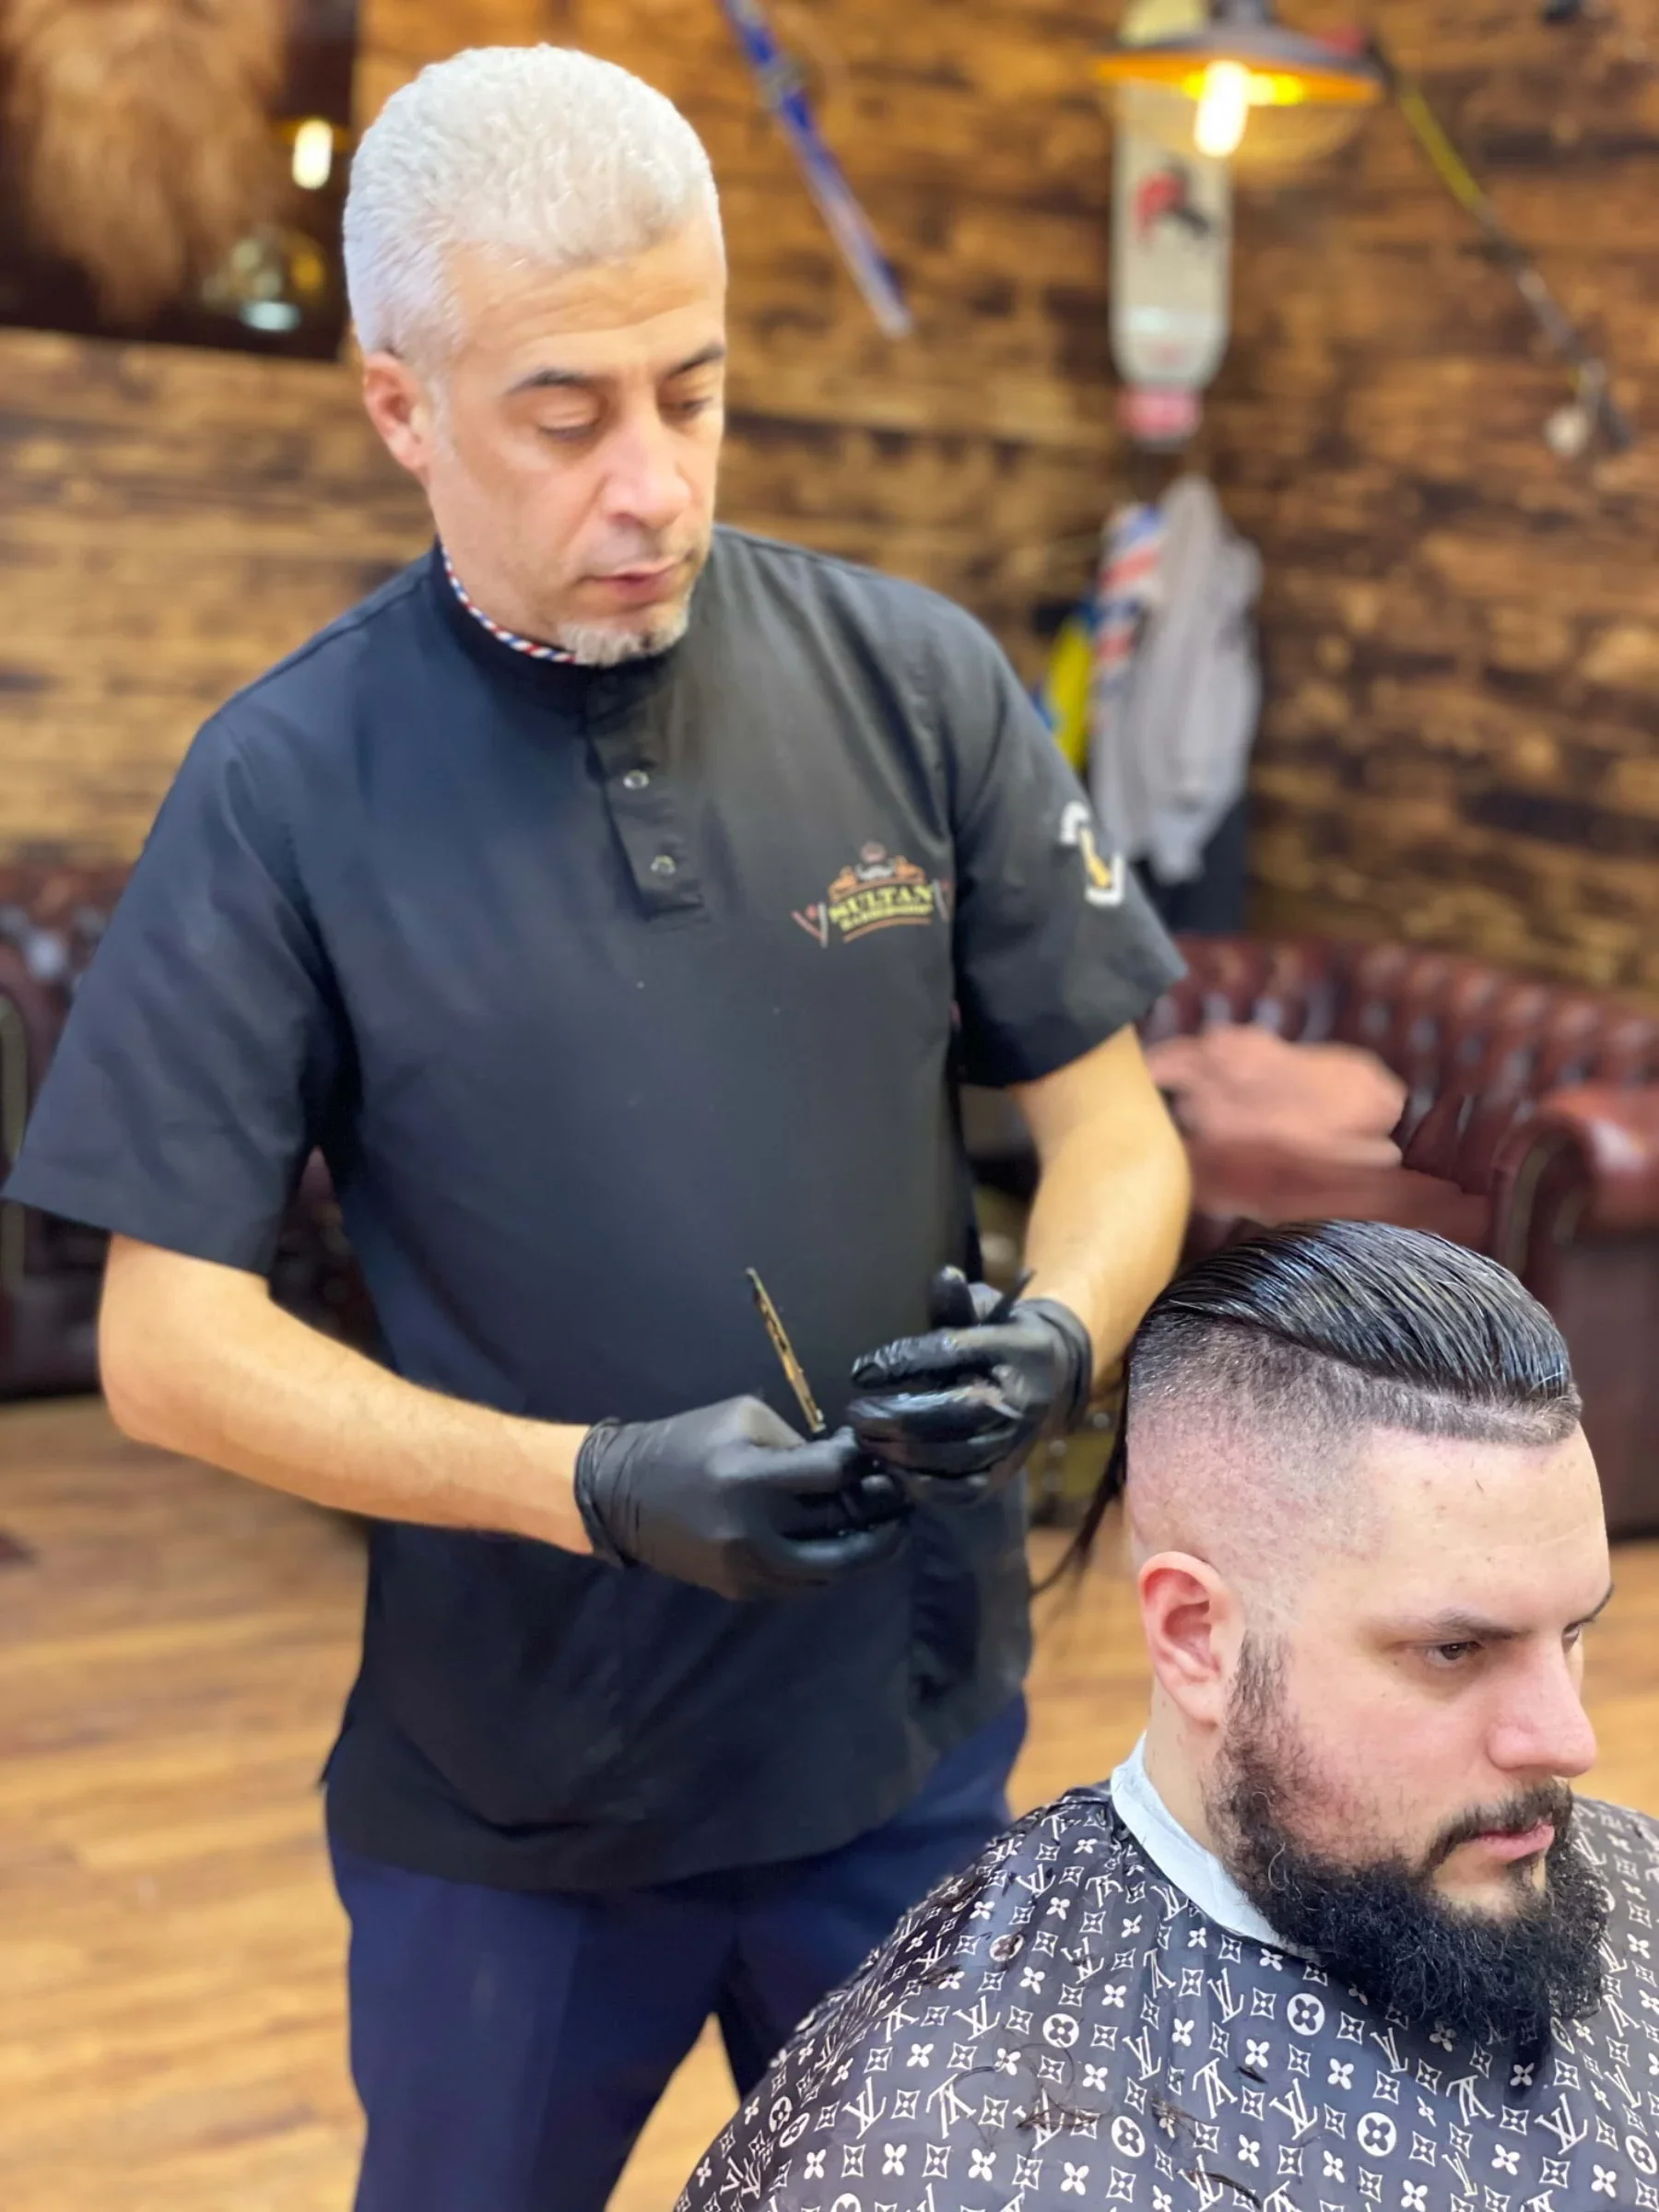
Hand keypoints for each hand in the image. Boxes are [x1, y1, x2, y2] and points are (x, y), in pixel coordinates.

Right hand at [574, 1396, 908, 1601]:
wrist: (624, 1495)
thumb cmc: (687, 1443)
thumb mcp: (741, 1418)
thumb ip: (796, 1442)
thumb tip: (847, 1462)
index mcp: (749, 1478)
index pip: (833, 1476)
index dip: (862, 1464)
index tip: (875, 1455)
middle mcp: (753, 1533)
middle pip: (842, 1530)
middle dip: (881, 1513)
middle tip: (901, 1499)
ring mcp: (748, 1570)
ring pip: (832, 1570)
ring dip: (866, 1549)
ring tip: (886, 1528)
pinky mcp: (742, 1590)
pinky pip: (803, 1584)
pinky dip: (829, 1565)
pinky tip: (843, 1544)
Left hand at [845, 1268, 1092, 1494]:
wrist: (1051, 1380)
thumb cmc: (1001, 1338)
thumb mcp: (985, 1310)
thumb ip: (958, 1301)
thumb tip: (944, 1276)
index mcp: (1015, 1350)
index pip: (953, 1353)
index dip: (903, 1361)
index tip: (861, 1371)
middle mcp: (1019, 1399)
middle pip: (955, 1413)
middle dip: (897, 1416)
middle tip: (855, 1414)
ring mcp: (1014, 1442)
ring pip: (957, 1457)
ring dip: (903, 1453)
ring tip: (864, 1441)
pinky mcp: (1003, 1474)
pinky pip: (964, 1490)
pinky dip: (924, 1486)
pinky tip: (891, 1470)